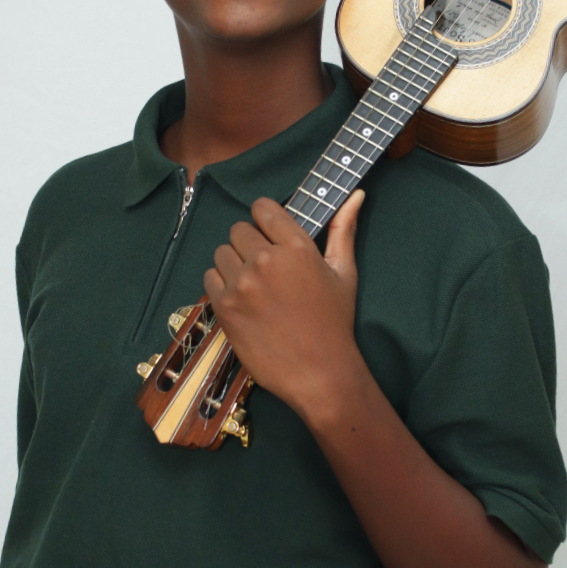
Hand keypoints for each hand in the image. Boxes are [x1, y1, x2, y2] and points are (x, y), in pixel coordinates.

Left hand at [204, 191, 366, 423]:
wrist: (319, 372)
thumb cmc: (335, 322)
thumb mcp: (344, 272)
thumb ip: (343, 230)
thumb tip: (356, 195)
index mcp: (296, 247)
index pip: (263, 208)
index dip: (264, 218)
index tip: (269, 232)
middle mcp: (265, 260)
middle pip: (238, 230)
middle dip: (250, 242)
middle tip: (264, 265)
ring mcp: (241, 283)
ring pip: (221, 252)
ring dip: (233, 262)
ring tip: (253, 283)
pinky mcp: (224, 306)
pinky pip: (210, 277)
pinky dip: (221, 283)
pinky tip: (241, 298)